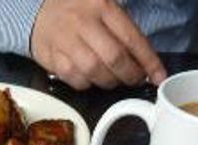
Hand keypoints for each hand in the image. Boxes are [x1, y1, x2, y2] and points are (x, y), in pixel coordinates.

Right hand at [30, 0, 166, 89]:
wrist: (38, 12)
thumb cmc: (79, 11)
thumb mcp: (104, 6)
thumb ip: (125, 29)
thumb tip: (146, 60)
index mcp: (101, 6)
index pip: (131, 38)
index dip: (148, 61)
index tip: (159, 76)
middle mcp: (82, 22)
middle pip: (113, 58)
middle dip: (130, 75)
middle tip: (135, 79)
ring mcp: (64, 40)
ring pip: (94, 71)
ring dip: (109, 81)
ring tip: (114, 79)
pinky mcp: (51, 57)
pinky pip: (74, 79)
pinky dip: (87, 84)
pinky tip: (91, 77)